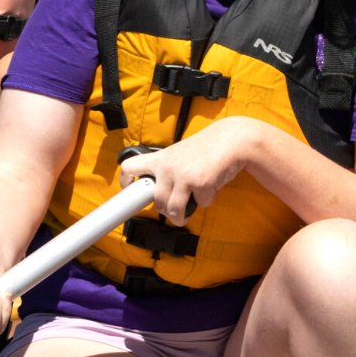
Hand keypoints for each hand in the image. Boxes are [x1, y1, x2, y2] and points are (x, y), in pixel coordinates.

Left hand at [117, 119, 251, 224]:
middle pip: (157, 201)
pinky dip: (207, 200)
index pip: (130, 166)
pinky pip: (201, 204)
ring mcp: (183, 176)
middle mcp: (168, 167)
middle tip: (173, 210)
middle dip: (166, 210)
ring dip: (180, 216)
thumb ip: (168, 170)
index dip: (125, 180)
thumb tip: (161, 195)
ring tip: (184, 216)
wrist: (230, 140)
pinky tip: (211, 188)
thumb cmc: (206, 148)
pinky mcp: (199, 184)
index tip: (127, 188)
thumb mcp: (179, 154)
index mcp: (160, 158)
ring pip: (173, 210)